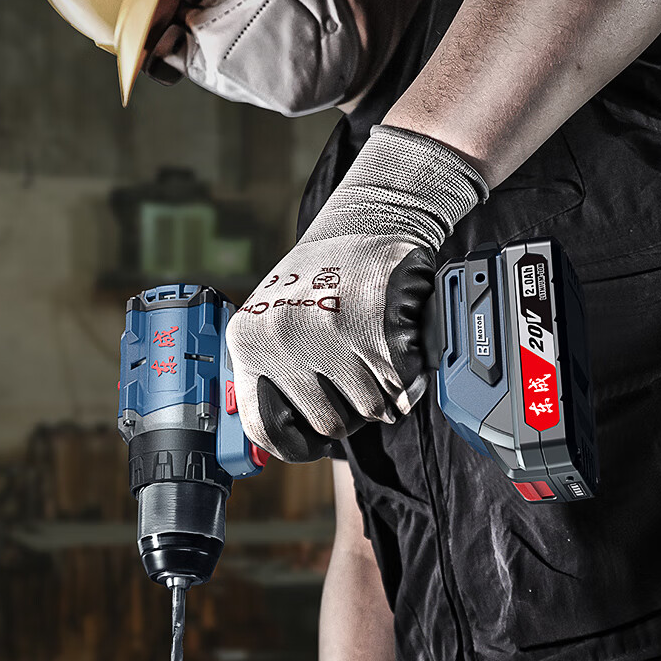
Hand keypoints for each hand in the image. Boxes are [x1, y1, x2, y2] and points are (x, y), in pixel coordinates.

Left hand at [227, 125, 487, 460]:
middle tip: (357, 370)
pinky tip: (399, 342)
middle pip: (331, 424)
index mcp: (249, 340)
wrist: (368, 218)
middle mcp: (282, 339)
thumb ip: (269, 374)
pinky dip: (411, 375)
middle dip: (352, 406)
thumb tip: (266, 442)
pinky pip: (404, 388)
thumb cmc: (322, 278)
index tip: (311, 438)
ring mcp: (330, 334)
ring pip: (372, 409)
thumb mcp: (275, 319)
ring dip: (385, 390)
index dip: (294, 442)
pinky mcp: (378, 328)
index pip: (265, 428)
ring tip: (377, 349)